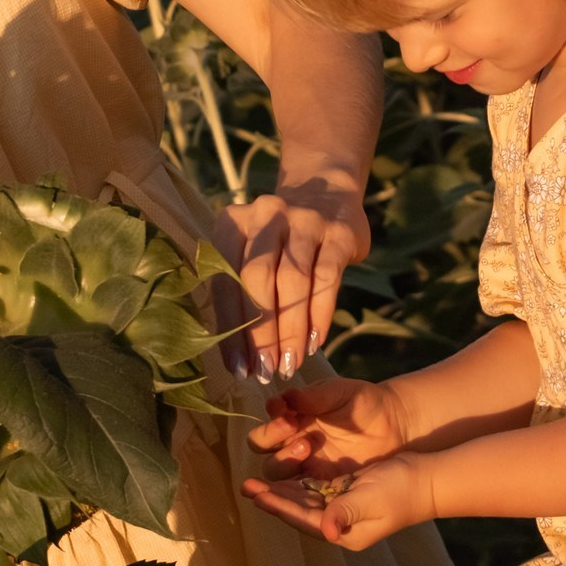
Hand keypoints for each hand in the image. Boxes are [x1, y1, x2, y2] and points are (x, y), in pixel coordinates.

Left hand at [209, 178, 368, 380]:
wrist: (325, 195)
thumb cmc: (279, 242)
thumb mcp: (251, 253)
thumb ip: (240, 291)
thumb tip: (240, 357)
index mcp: (232, 223)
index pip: (226, 281)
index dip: (231, 328)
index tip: (239, 368)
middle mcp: (266, 215)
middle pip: (258, 280)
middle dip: (262, 332)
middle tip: (265, 370)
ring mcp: (304, 220)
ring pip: (294, 281)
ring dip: (291, 330)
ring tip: (290, 364)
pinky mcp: (338, 232)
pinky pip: (327, 279)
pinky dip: (320, 315)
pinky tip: (314, 342)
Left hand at [242, 455, 433, 551]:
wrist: (426, 480)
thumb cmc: (402, 490)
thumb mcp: (372, 499)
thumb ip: (347, 512)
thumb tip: (326, 530)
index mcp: (344, 532)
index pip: (303, 519)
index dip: (279, 507)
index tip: (256, 496)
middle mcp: (339, 525)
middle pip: (299, 511)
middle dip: (273, 499)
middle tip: (246, 486)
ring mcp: (343, 511)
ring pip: (305, 501)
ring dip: (282, 492)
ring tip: (257, 483)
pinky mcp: (347, 495)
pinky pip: (317, 491)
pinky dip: (299, 484)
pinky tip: (284, 476)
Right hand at [248, 378, 411, 477]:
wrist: (393, 424)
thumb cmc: (362, 403)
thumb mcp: (339, 393)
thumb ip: (314, 396)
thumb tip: (286, 397)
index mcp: (290, 421)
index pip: (265, 427)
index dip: (269, 420)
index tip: (282, 409)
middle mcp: (290, 444)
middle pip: (262, 450)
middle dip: (272, 438)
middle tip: (293, 425)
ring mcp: (304, 466)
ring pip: (275, 473)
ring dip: (284, 459)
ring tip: (307, 446)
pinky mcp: (321, 484)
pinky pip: (300, 491)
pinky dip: (298, 485)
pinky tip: (308, 476)